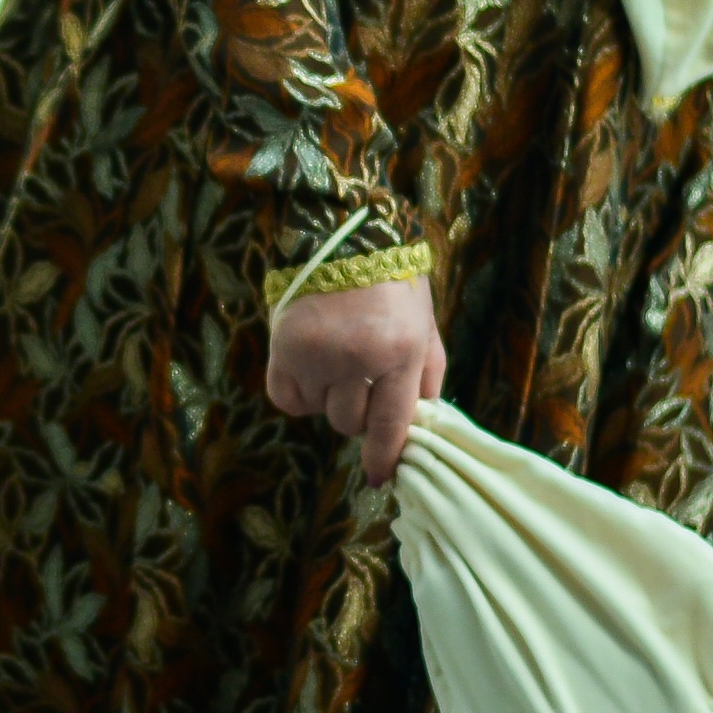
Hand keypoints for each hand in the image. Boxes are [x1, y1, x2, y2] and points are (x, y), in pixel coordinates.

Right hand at [263, 276, 441, 484]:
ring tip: (335, 360)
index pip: (390, 424)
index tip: (378, 477)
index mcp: (400, 353)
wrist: (342, 235)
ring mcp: (316, 355)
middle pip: (350, 423)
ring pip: (319, 412)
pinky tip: (309, 367)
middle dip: (357, 412)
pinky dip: (299, 392)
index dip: (383, 457)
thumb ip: (428, 373)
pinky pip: (288, 399)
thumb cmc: (391, 280)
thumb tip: (422, 421)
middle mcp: (357, 360)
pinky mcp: (283, 348)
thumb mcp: (424, 323)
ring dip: (328, 398)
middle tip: (360, 379)